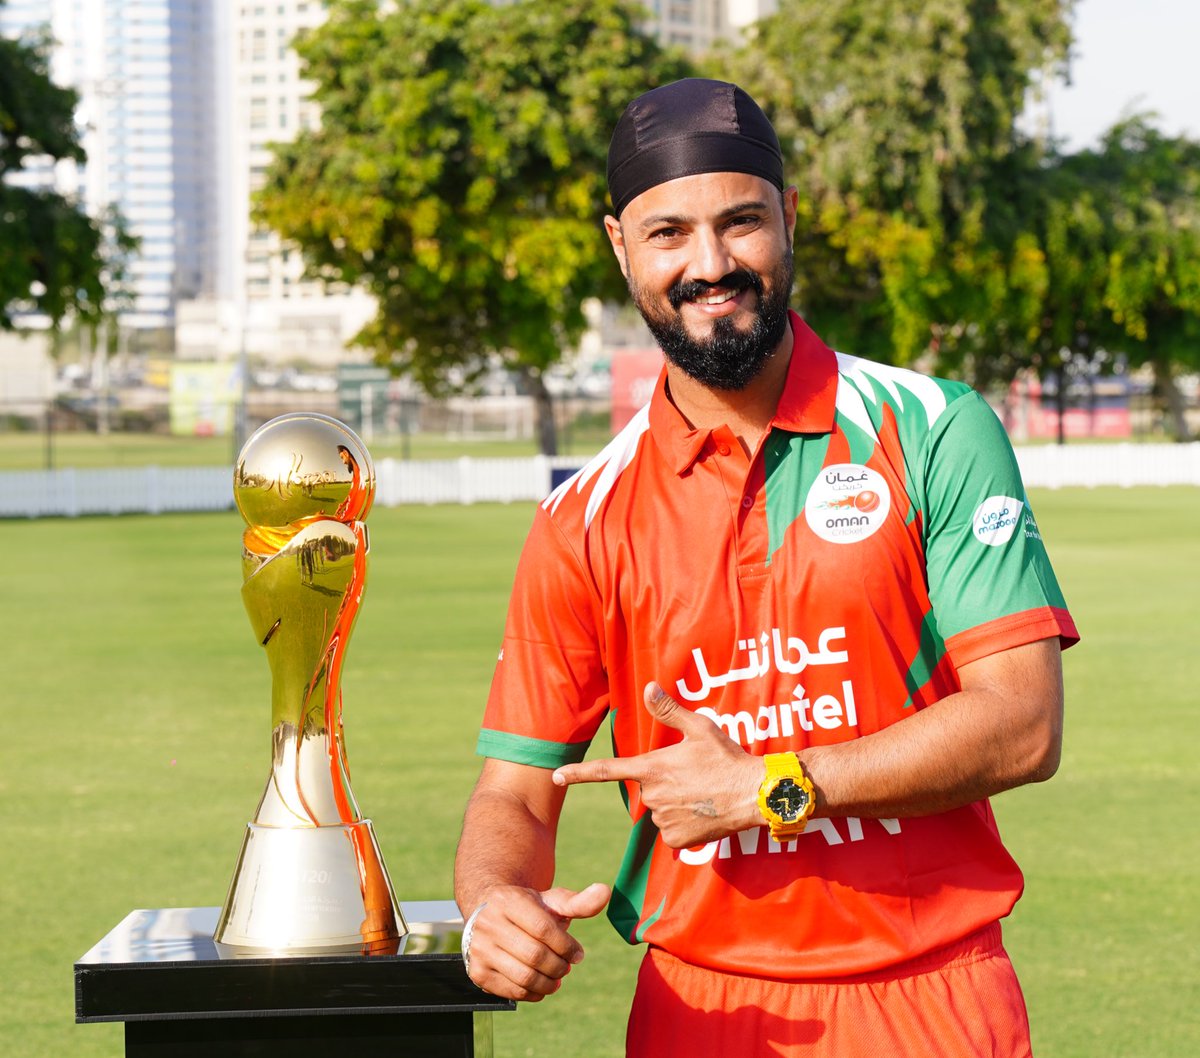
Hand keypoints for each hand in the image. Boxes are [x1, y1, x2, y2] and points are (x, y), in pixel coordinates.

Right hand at [464, 882, 609, 1001]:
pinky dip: (534, 993)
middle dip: (559, 966)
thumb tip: (605, 891)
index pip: (543, 928)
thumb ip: (579, 901)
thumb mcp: (550, 901)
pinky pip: (513, 992)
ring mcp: (480, 949)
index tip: (579, 954)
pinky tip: (542, 985)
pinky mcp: (478, 972)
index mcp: (508, 901)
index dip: (566, 945)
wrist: (488, 914)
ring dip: (549, 983)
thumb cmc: (527, 908)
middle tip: (568, 967)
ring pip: (524, 977)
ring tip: (558, 978)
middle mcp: (489, 924)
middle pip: (535, 955)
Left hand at [553, 682, 762, 847]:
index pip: (607, 770)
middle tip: (692, 777)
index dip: (578, 774)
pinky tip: (703, 813)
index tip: (555, 777)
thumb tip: (648, 688)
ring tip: (701, 794)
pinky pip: (672, 831)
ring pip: (660, 810)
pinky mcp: (677, 841)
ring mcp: (664, 820)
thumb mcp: (700, 728)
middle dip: (663, 783)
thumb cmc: (726, 758)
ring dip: (675, 804)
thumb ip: (669, 711)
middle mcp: (653, 795)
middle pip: (647, 789)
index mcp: (653, 768)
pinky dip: (684, 824)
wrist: (754, 796)